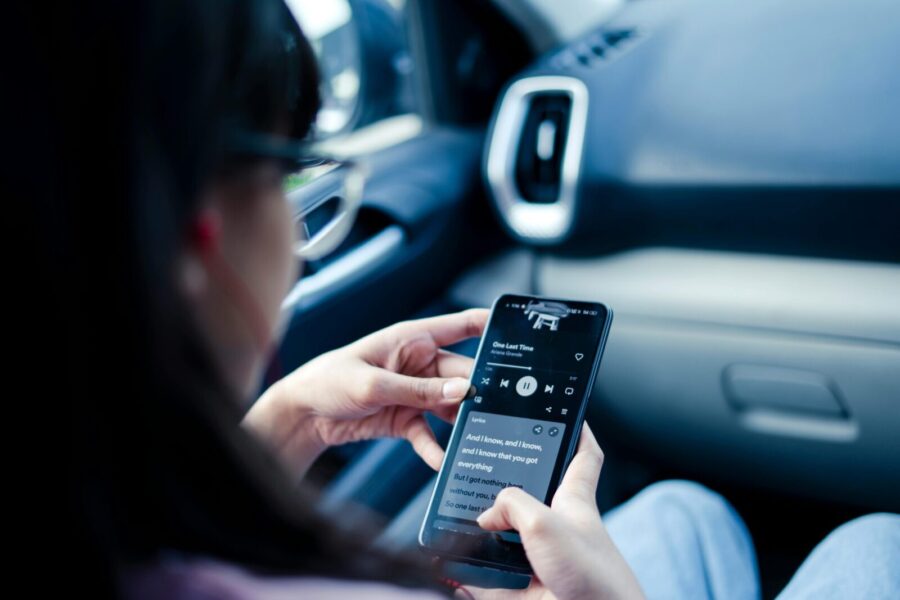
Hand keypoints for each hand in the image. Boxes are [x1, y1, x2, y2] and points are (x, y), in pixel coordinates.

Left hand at [242, 308, 487, 476]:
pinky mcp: (406, 418)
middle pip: (463, 374)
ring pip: (451, 406)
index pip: (462, 325)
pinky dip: (436, 449)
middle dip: (480, 391)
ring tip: (480, 438)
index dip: (492, 326)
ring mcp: (415, 392)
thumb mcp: (375, 384)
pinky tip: (444, 463)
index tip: (522, 335)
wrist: (302, 415)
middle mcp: (420, 364)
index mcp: (413, 338)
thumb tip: (463, 391)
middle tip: (500, 409)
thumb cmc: (330, 381)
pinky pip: (430, 434)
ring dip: (463, 423)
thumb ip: (419, 391)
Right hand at [470, 424, 643, 599]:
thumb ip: (511, 505)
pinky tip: (451, 569)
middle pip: (531, 496)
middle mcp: (559, 528)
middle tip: (481, 472)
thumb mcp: (546, 523)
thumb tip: (485, 517)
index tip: (567, 412)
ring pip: (504, 540)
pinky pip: (489, 581)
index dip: (577, 430)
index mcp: (574, 502)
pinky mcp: (526, 592)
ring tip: (457, 521)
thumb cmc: (594, 578)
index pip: (582, 456)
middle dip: (505, 486)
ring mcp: (542, 561)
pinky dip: (469, 577)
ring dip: (481, 535)